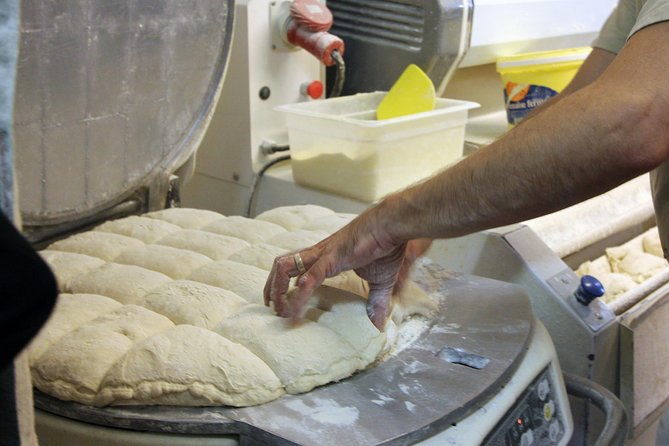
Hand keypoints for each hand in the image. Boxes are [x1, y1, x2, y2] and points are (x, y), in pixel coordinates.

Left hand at [263, 210, 408, 328]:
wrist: (391, 226)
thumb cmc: (385, 246)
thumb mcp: (380, 281)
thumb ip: (376, 302)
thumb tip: (379, 324)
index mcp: (326, 257)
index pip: (295, 268)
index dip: (284, 284)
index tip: (281, 303)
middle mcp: (318, 254)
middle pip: (282, 266)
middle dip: (271, 287)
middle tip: (271, 308)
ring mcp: (322, 255)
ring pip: (285, 268)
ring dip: (277, 289)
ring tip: (278, 310)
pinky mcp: (330, 259)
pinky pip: (309, 278)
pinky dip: (298, 295)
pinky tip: (293, 309)